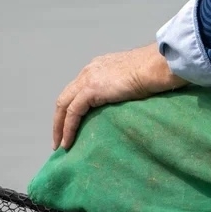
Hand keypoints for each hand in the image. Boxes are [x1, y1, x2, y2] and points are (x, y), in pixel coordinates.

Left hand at [52, 43, 185, 149]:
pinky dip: (68, 127)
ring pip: (64, 105)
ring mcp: (87, 79)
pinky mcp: (90, 90)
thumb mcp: (127, 79)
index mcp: (95, 68)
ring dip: (60, 127)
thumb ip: (118, 87)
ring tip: (60, 144)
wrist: (152, 67)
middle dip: (59, 120)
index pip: (76, 90)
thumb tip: (119, 101)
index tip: (69, 125)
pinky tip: (68, 141)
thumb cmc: (148, 73)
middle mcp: (87, 71)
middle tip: (58, 138)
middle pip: (65, 98)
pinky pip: (73, 112)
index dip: (70, 109)